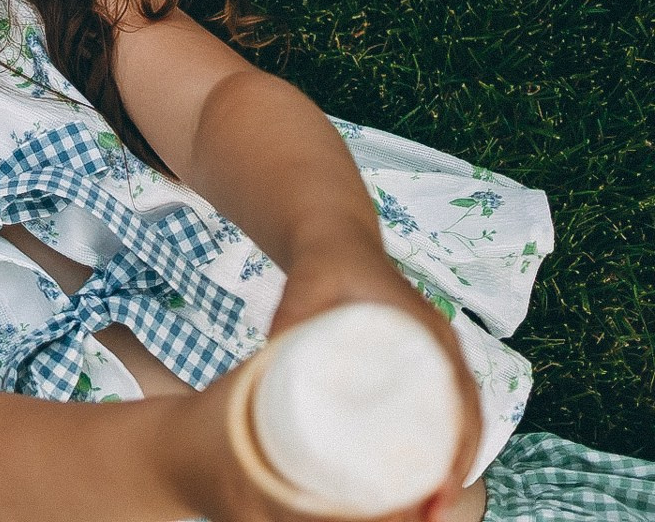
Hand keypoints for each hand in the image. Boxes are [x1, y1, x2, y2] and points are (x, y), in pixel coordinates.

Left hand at [268, 239, 482, 517]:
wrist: (333, 237)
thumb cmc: (323, 262)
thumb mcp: (307, 284)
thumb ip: (291, 315)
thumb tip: (267, 361)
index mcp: (427, 332)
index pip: (462, 399)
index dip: (458, 448)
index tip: (442, 490)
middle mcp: (439, 348)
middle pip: (465, 421)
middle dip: (453, 473)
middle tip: (427, 517)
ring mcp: (431, 358)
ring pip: (457, 423)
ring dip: (447, 468)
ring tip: (424, 514)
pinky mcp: (416, 366)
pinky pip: (443, 413)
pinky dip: (441, 449)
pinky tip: (423, 484)